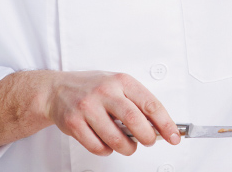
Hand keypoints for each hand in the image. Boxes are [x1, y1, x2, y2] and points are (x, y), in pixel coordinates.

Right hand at [46, 70, 180, 156]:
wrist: (57, 90)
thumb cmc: (92, 87)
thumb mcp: (117, 85)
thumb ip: (136, 101)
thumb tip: (159, 125)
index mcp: (121, 80)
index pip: (150, 104)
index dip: (165, 123)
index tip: (174, 136)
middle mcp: (105, 91)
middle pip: (134, 120)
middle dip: (147, 137)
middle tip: (149, 142)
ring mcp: (88, 107)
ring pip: (116, 138)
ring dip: (127, 148)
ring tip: (128, 145)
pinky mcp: (74, 122)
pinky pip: (97, 147)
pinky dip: (106, 151)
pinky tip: (107, 144)